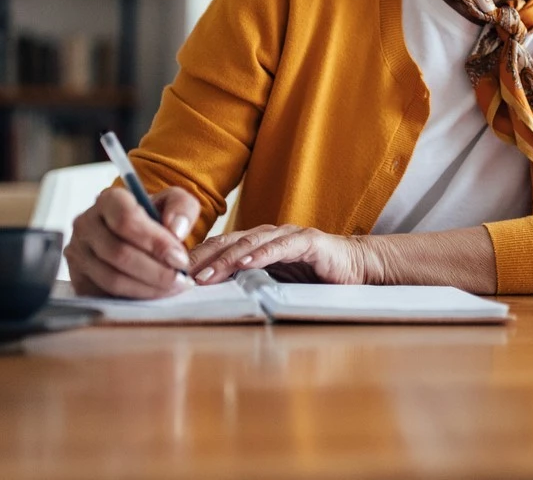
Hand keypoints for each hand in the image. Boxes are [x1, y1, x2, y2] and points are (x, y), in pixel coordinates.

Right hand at [65, 186, 200, 298]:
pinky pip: (105, 295)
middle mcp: (86, 224)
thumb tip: (176, 229)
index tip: (180, 258)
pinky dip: (135, 298)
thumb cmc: (152, 219)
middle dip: (156, 271)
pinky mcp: (78, 280)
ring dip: (148, 288)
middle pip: (119, 253)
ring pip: (112, 278)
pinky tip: (155, 294)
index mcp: (108, 200)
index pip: (125, 219)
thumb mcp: (172, 203)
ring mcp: (78, 254)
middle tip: (182, 279)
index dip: (155, 242)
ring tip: (173, 288)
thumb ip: (182, 207)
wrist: (132, 238)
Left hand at [188, 225, 377, 285]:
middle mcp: (268, 236)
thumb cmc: (315, 276)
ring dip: (225, 259)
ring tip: (205, 274)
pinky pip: (282, 247)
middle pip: (227, 242)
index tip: (174, 274)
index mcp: (257, 244)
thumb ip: (249, 283)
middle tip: (180, 275)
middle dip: (202, 259)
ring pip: (249, 243)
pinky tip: (246, 263)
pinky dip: (263, 254)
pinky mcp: (309, 242)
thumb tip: (214, 297)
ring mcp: (288, 236)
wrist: (357, 267)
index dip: (197, 258)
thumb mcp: (276, 282)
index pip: (219, 247)